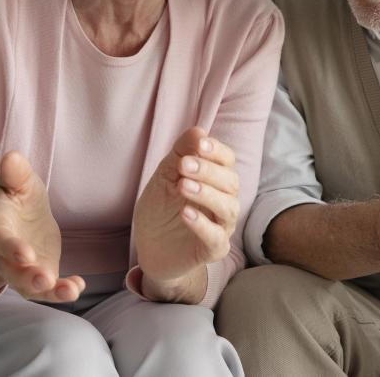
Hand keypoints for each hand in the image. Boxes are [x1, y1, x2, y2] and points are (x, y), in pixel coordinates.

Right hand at [0, 150, 84, 301]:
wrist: (18, 221)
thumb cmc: (16, 199)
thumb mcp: (17, 183)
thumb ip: (15, 173)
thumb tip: (11, 156)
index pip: (0, 240)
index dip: (11, 248)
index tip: (25, 254)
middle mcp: (5, 255)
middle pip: (12, 271)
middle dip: (28, 277)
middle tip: (45, 279)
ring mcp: (22, 270)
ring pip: (29, 286)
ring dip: (49, 290)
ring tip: (70, 291)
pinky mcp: (40, 276)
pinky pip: (49, 289)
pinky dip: (62, 290)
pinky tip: (78, 286)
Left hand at [133, 127, 240, 288]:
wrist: (149, 247)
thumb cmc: (161, 208)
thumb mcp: (165, 176)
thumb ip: (180, 153)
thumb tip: (198, 130)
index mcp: (215, 179)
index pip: (227, 160)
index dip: (216, 151)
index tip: (199, 144)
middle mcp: (224, 200)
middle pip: (230, 181)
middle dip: (208, 170)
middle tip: (183, 164)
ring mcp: (221, 226)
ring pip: (228, 207)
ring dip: (207, 193)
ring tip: (183, 186)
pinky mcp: (213, 249)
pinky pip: (215, 237)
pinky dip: (202, 224)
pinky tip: (185, 213)